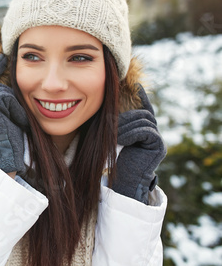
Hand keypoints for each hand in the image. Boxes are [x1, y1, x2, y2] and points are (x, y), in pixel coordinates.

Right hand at [0, 54, 28, 173]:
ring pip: (5, 93)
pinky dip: (15, 110)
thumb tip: (19, 88)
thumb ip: (11, 103)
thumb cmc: (14, 142)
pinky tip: (14, 123)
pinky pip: (6, 98)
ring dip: (16, 108)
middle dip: (14, 103)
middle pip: (1, 88)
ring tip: (16, 124)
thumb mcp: (13, 117)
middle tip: (18, 122)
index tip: (3, 57)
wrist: (7, 158)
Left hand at [112, 84, 165, 203]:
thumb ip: (115, 124)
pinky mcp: (159, 146)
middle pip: (142, 114)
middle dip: (125, 118)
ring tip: (114, 135)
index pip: (145, 110)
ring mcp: (158, 140)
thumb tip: (107, 107)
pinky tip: (121, 139)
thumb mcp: (112, 137)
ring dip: (126, 126)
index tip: (136, 84)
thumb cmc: (113, 160)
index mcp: (144, 130)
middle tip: (109, 125)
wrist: (122, 181)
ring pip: (144, 121)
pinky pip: (146, 131)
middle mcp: (154, 133)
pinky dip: (132, 133)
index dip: (142, 97)